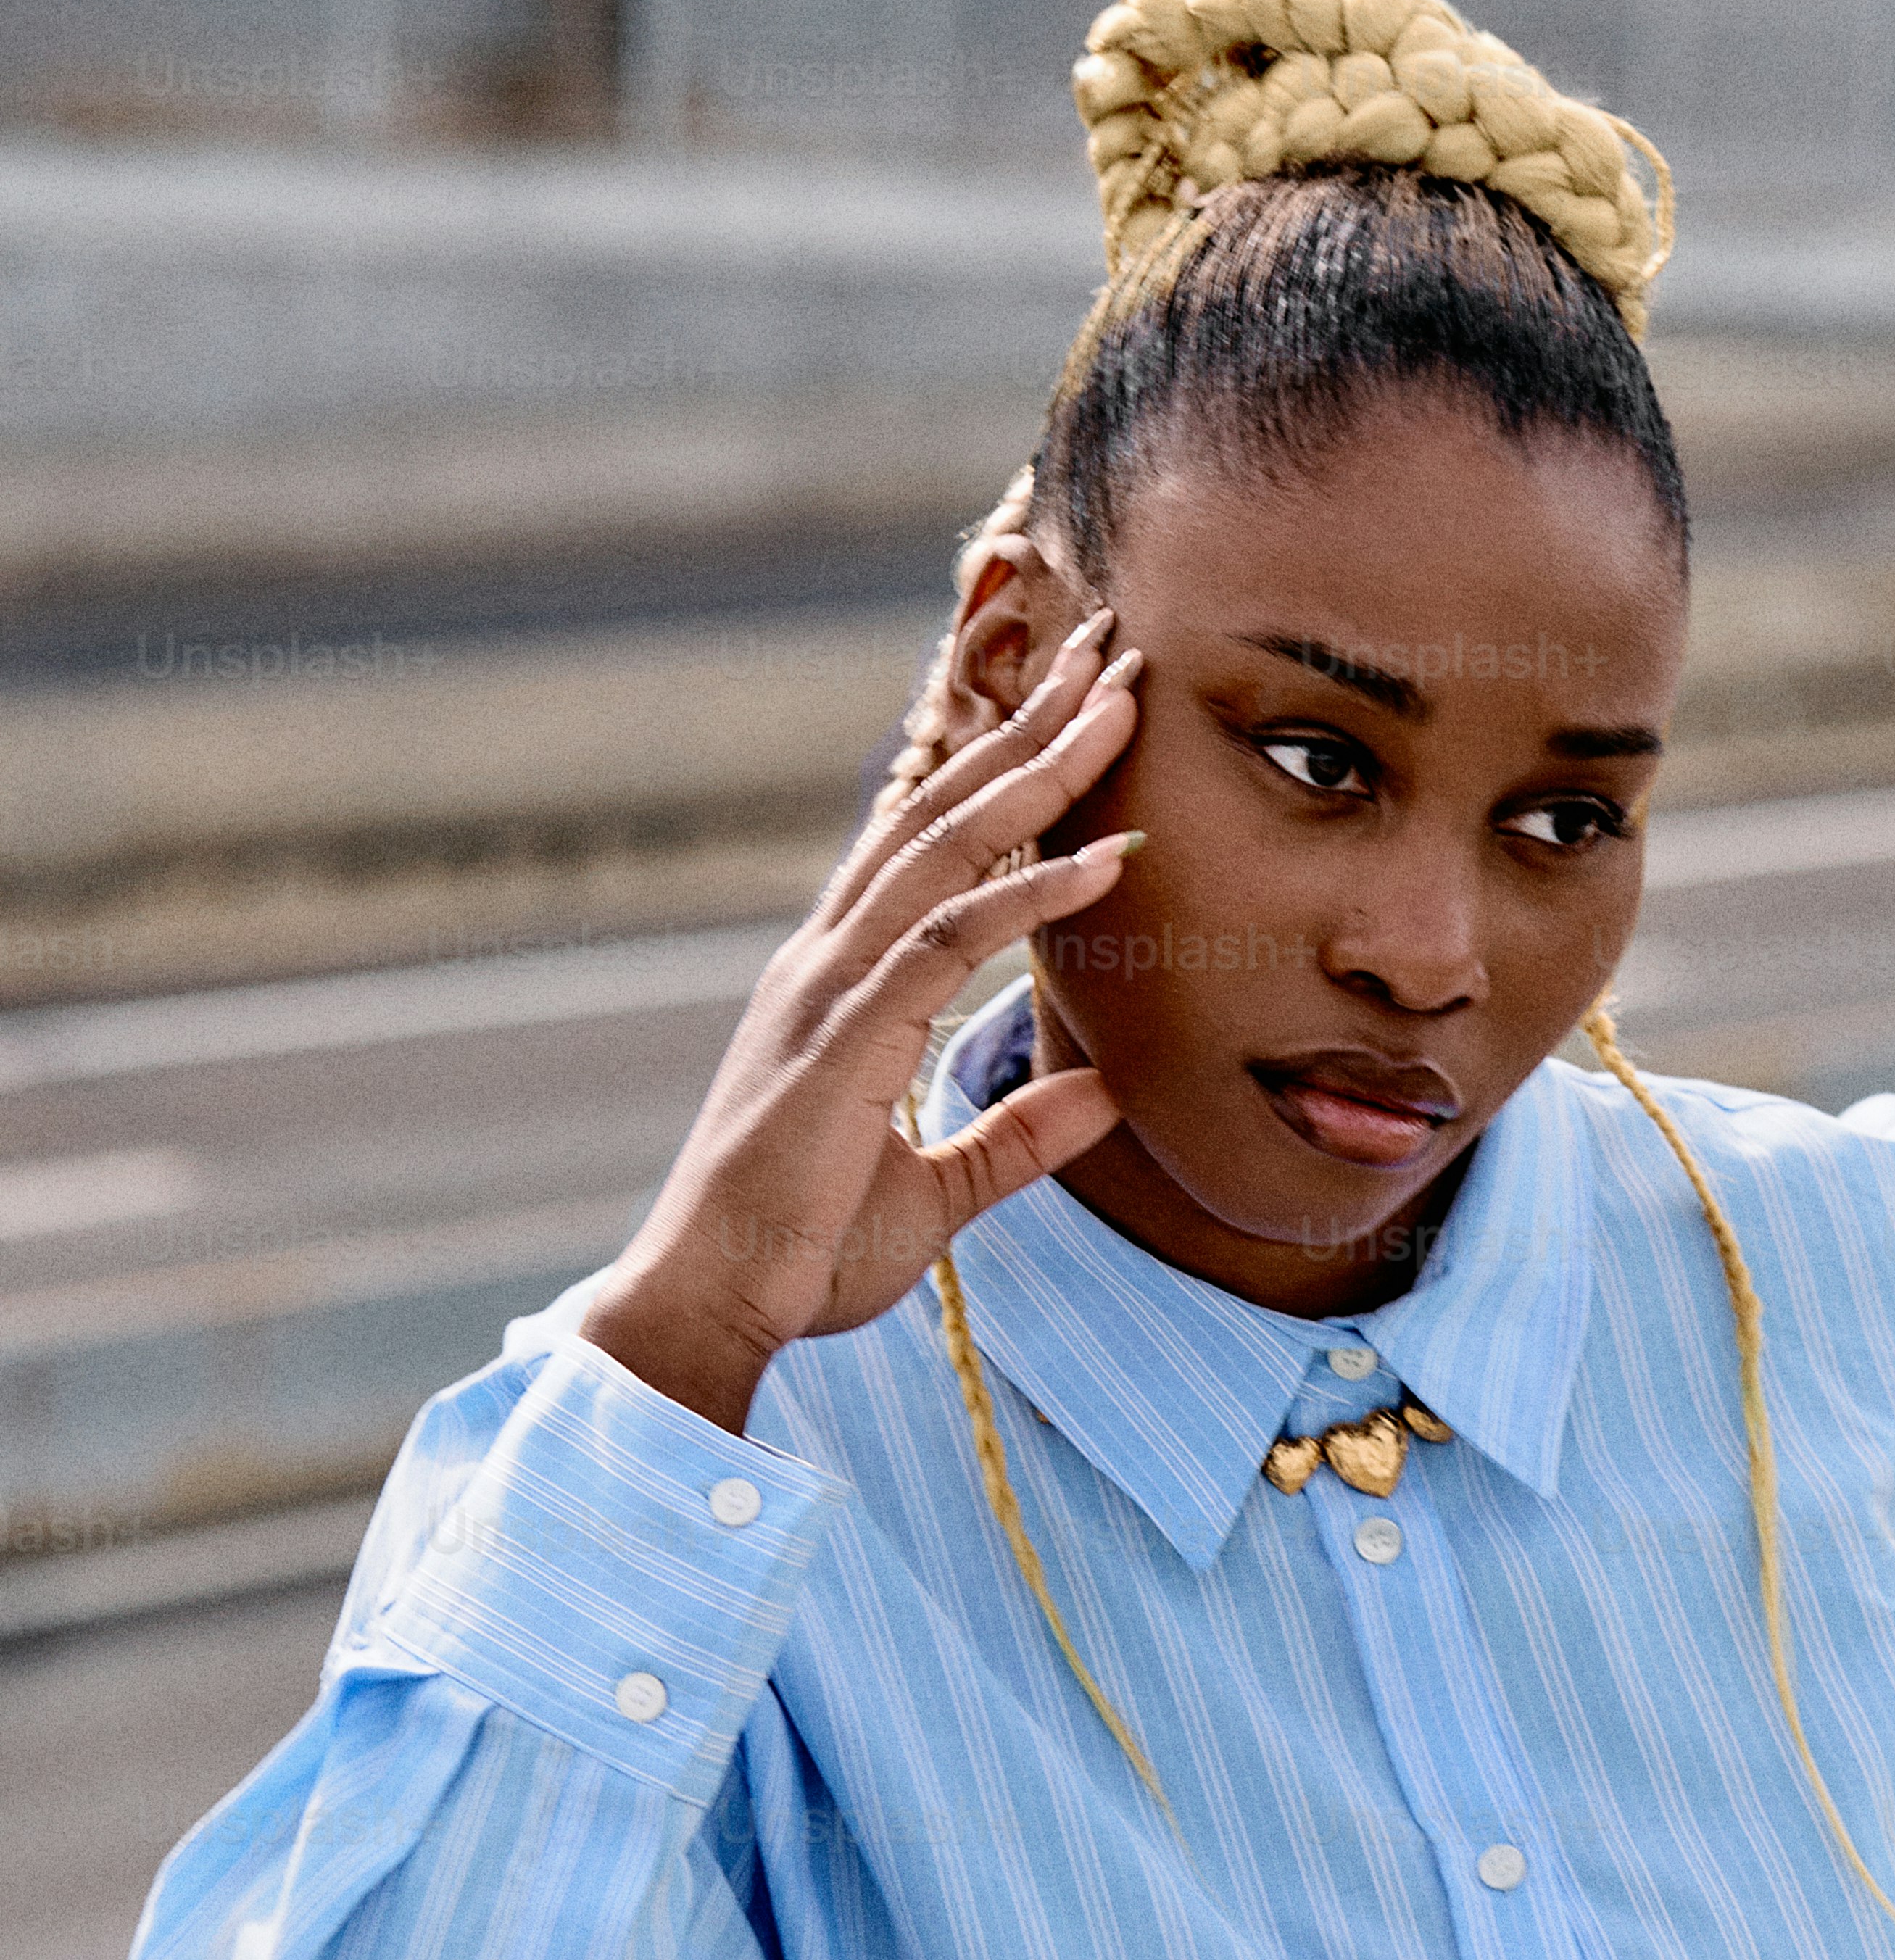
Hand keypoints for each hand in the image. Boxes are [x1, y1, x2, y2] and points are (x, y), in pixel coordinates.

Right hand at [583, 611, 1143, 1430]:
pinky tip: (1103, 855)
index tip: (1075, 712)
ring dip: (1036, 773)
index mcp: (839, 986)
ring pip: (944, 847)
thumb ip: (1018, 1142)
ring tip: (1116, 706)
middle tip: (1109, 653)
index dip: (998, 773)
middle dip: (1025, 728)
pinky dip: (1029, 893)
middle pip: (938, 812)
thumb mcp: (937, 1194)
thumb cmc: (801, 1254)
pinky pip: (948, 942)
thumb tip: (1104, 1091)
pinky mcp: (843, 1041)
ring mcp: (828, 991)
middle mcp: (827, 963)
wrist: (712, 1305)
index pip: (927, 851)